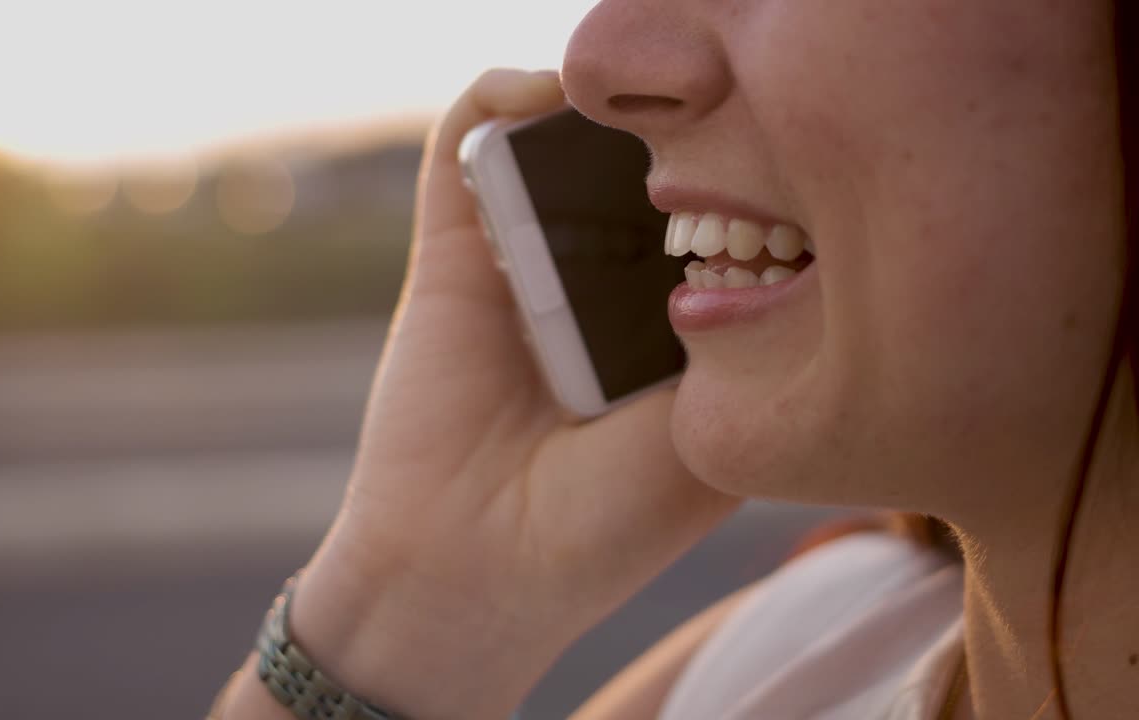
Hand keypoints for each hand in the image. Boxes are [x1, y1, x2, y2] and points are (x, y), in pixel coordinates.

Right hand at [290, 69, 744, 719]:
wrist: (469, 570)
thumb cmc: (600, 527)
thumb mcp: (708, 436)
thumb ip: (739, 338)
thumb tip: (790, 226)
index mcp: (663, 326)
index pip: (711, 215)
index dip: (743, 171)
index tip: (775, 152)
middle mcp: (596, 285)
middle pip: (637, 167)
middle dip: (672, 127)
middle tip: (703, 104)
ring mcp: (521, 262)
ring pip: (558, 142)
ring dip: (594, 102)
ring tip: (632, 95)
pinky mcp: (451, 253)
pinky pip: (465, 146)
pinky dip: (497, 100)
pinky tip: (540, 97)